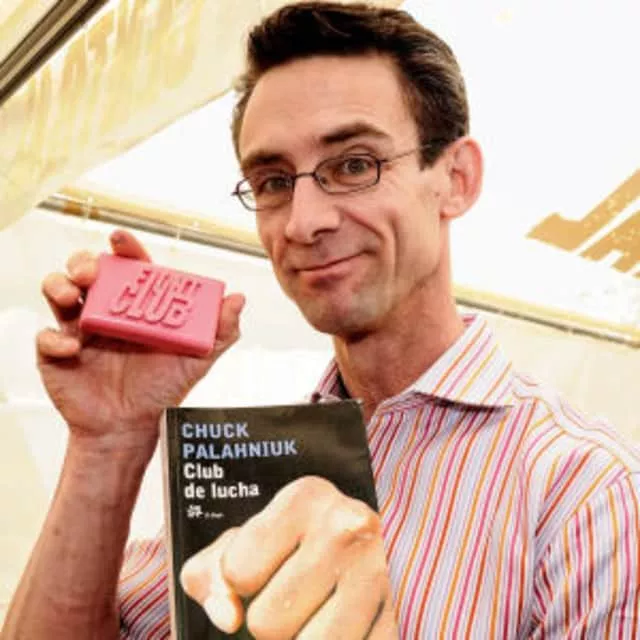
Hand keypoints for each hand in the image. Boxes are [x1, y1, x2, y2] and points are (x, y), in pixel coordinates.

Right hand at [37, 229, 244, 448]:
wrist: (132, 427)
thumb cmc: (163, 387)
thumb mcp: (197, 359)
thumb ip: (220, 331)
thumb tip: (238, 299)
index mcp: (136, 305)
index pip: (129, 267)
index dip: (125, 249)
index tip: (120, 239)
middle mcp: (106, 310)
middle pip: (87, 270)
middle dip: (84, 262)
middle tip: (91, 273)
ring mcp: (78, 328)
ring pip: (57, 290)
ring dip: (59, 286)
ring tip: (71, 297)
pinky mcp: (56, 353)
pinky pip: (45, 337)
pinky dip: (53, 339)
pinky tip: (72, 349)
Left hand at [181, 477, 397, 638]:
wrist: (364, 549)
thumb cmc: (292, 547)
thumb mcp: (246, 543)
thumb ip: (212, 573)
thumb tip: (228, 618)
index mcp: (304, 498)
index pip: (238, 573)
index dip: (239, 584)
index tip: (262, 570)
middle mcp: (346, 527)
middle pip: (268, 623)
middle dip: (270, 621)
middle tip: (293, 597)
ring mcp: (378, 571)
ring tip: (315, 615)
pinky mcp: (397, 614)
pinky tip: (340, 629)